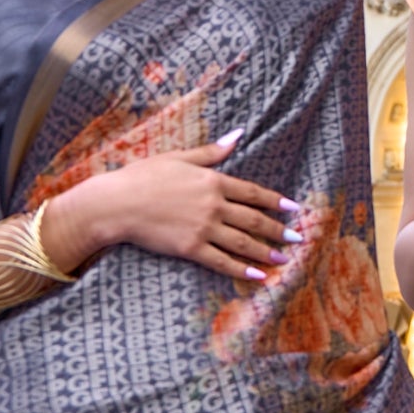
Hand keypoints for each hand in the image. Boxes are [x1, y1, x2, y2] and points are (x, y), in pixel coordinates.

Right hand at [53, 139, 305, 287]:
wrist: (116, 203)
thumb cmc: (142, 176)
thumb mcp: (178, 157)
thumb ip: (210, 152)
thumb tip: (238, 136)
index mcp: (212, 180)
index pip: (252, 192)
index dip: (275, 201)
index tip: (293, 209)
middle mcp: (213, 205)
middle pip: (253, 219)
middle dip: (278, 230)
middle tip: (297, 238)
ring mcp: (203, 228)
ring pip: (243, 242)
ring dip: (266, 252)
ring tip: (283, 260)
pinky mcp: (190, 248)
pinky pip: (222, 261)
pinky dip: (241, 269)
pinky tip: (258, 276)